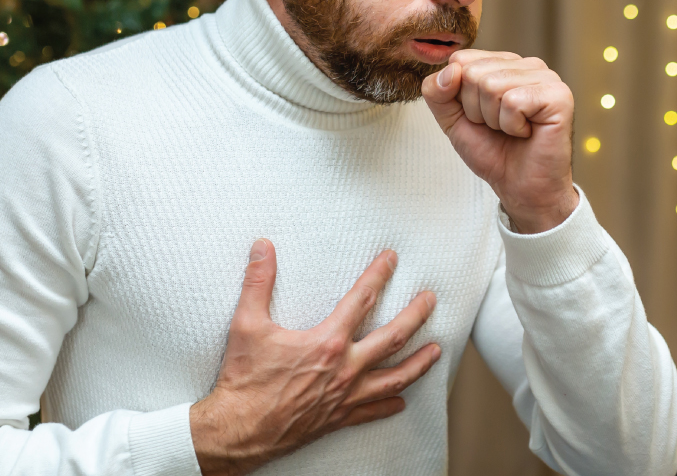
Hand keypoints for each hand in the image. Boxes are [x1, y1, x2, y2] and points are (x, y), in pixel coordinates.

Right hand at [190, 240, 440, 475]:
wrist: (240, 429)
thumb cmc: (244, 380)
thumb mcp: (247, 324)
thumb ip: (258, 282)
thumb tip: (263, 248)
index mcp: (328, 342)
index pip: (362, 300)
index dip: (379, 275)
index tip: (391, 260)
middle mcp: (345, 368)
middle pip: (393, 337)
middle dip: (416, 315)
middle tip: (430, 301)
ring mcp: (346, 395)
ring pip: (395, 377)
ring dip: (419, 363)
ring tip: (436, 351)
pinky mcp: (339, 417)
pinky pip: (373, 411)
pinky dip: (390, 404)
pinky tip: (402, 400)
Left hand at [422, 50, 578, 233]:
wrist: (520, 187)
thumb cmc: (492, 151)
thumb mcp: (451, 119)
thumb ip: (437, 92)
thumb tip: (450, 70)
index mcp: (503, 63)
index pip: (460, 60)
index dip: (459, 96)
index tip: (480, 116)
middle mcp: (526, 64)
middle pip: (472, 73)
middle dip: (476, 109)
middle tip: (498, 126)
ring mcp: (546, 77)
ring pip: (491, 86)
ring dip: (494, 120)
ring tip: (513, 129)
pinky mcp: (559, 96)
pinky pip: (513, 102)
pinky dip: (512, 126)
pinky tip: (527, 132)